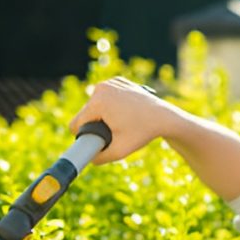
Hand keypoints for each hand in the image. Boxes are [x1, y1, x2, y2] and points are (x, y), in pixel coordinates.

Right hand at [68, 77, 184, 164]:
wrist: (164, 117)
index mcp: (98, 103)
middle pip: (85, 113)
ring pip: (94, 105)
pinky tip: (123, 112)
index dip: (83, 136)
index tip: (96, 141)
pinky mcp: (117, 80)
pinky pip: (105, 97)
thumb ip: (99, 158)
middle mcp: (101, 88)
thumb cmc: (142, 133)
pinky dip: (110, 105)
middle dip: (95, 125)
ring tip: (120, 122)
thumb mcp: (119, 151)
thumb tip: (88, 159)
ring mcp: (110, 82)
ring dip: (102, 115)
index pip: (76, 123)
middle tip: (114, 132)